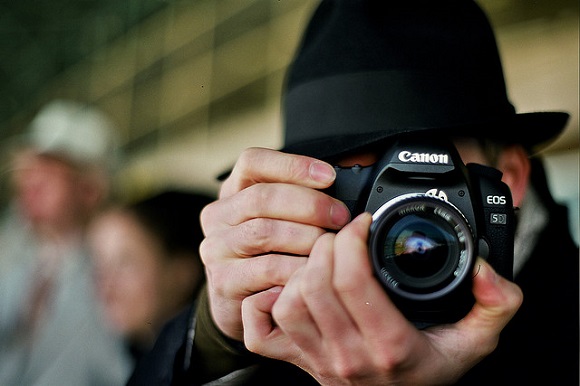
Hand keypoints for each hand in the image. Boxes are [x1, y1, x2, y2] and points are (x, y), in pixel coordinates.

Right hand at [200, 147, 350, 340]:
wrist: (238, 303)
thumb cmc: (266, 255)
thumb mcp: (276, 221)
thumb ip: (298, 200)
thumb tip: (346, 183)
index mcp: (232, 192)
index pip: (252, 161)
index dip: (292, 165)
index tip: (329, 176)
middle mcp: (218, 216)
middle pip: (262, 197)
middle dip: (309, 205)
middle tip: (340, 217)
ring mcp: (217, 249)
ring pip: (265, 232)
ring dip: (306, 237)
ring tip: (332, 246)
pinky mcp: (224, 281)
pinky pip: (268, 269)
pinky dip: (298, 268)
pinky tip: (316, 271)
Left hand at [242, 213, 522, 384]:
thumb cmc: (432, 373)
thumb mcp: (476, 341)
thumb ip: (496, 304)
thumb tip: (486, 270)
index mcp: (389, 344)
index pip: (352, 279)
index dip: (352, 239)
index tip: (364, 223)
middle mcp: (347, 354)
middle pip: (314, 283)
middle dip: (326, 245)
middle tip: (342, 235)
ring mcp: (317, 360)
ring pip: (288, 302)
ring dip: (300, 271)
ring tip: (322, 260)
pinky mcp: (297, 362)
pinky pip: (261, 332)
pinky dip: (263, 304)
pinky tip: (288, 289)